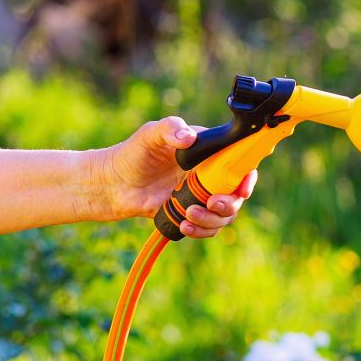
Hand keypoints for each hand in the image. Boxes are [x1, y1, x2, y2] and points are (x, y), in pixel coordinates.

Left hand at [94, 117, 257, 238]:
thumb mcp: (150, 134)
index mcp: (208, 155)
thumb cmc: (133, 154)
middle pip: (237, 195)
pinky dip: (201, 230)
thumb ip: (170, 129)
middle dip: (229, 204)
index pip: (240, 165)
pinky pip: (209, 228)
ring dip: (212, 219)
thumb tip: (188, 139)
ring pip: (225, 215)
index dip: (247, 178)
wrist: (113, 183)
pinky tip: (185, 225)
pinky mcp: (192, 214)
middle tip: (212, 203)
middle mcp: (210, 177)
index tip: (241, 188)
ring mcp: (202, 198)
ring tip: (188, 214)